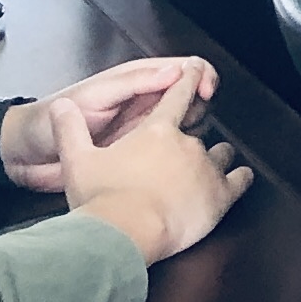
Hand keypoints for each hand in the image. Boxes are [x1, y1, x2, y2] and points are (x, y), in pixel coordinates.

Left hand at [0, 57, 215, 192]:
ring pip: (181, 128)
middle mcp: (141, 106)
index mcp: (134, 83)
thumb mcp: (90, 98)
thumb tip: (175, 71)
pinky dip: (176, 160)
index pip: (181, 70)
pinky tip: (179, 168)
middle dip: (200, 105)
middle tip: (196, 120)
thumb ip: (131, 83)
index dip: (200, 76)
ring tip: (190, 144)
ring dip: (191, 132)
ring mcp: (138, 134)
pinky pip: (163, 157)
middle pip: (188, 98)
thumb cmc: (45, 122)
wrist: (19, 160)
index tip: (207, 91)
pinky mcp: (131, 161)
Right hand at [56, 69, 252, 263]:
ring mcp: (207, 168)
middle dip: (189, 142)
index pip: (177, 94)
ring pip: (221, 153)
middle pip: (197, 132)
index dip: (188, 79)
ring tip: (206, 168)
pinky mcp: (220, 196)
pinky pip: (240, 180)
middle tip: (177, 157)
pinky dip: (239, 178)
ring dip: (215, 158)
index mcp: (157, 130)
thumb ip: (69, 129)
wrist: (124, 233)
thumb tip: (60, 106)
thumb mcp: (77, 161)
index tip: (196, 68)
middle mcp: (187, 143)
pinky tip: (239, 179)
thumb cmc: (101, 198)